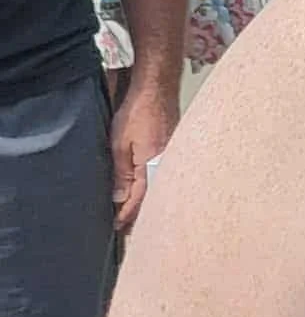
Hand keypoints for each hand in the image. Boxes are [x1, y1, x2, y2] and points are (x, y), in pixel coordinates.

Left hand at [108, 78, 178, 231]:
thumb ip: (121, 173)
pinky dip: (156, 185)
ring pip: (160, 185)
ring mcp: (172, 154)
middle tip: (130, 230)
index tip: (118, 227)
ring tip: (140, 215)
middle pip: (154, 196)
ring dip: (150, 200)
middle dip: (142, 214)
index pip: (139, 198)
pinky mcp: (173, 146)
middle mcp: (166, 163)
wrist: (158, 87)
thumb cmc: (138, 113)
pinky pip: (164, 173)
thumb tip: (120, 198)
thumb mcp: (120, 144)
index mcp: (153, 166)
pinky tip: (151, 188)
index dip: (127, 214)